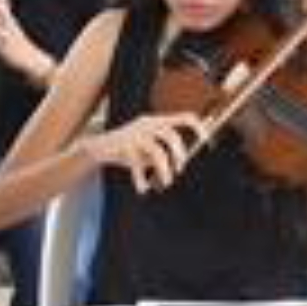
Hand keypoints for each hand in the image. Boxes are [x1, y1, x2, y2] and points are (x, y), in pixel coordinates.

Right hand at [83, 111, 203, 191]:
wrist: (98, 147)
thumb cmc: (129, 149)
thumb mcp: (149, 146)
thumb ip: (165, 150)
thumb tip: (182, 161)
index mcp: (157, 121)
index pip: (185, 117)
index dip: (199, 128)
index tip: (208, 142)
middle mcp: (147, 123)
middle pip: (171, 136)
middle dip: (179, 154)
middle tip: (180, 169)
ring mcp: (135, 134)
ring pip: (157, 151)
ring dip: (165, 169)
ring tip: (167, 182)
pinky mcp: (124, 146)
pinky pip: (137, 165)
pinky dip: (141, 179)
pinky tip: (143, 188)